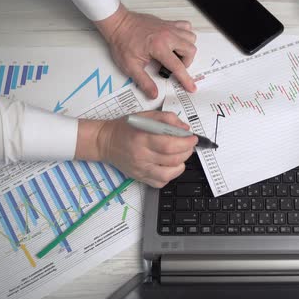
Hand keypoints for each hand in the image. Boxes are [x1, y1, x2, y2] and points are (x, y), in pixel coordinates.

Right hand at [76, 111, 197, 187]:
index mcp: (142, 138)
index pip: (170, 144)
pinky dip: (170, 175)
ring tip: (180, 155)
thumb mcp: (145, 116)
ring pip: (169, 174)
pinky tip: (169, 165)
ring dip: (181, 164)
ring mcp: (140, 169)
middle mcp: (141, 156)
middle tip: (188, 145)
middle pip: (172, 159)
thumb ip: (166, 119)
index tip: (193, 138)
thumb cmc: (125, 128)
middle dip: (187, 151)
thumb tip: (185, 128)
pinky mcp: (140, 178)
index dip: (186, 143)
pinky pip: (161, 182)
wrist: (105, 142)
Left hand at [95, 4, 197, 98]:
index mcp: (158, 47)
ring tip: (176, 55)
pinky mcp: (168, 23)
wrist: (117, 23)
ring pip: (191, 38)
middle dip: (186, 62)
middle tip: (175, 67)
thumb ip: (143, 82)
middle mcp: (167, 35)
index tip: (191, 87)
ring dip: (187, 49)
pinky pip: (186, 26)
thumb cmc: (122, 41)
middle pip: (190, 51)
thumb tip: (153, 93)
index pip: (178, 66)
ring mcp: (169, 27)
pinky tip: (177, 41)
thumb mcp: (130, 66)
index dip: (186, 79)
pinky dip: (186, 35)